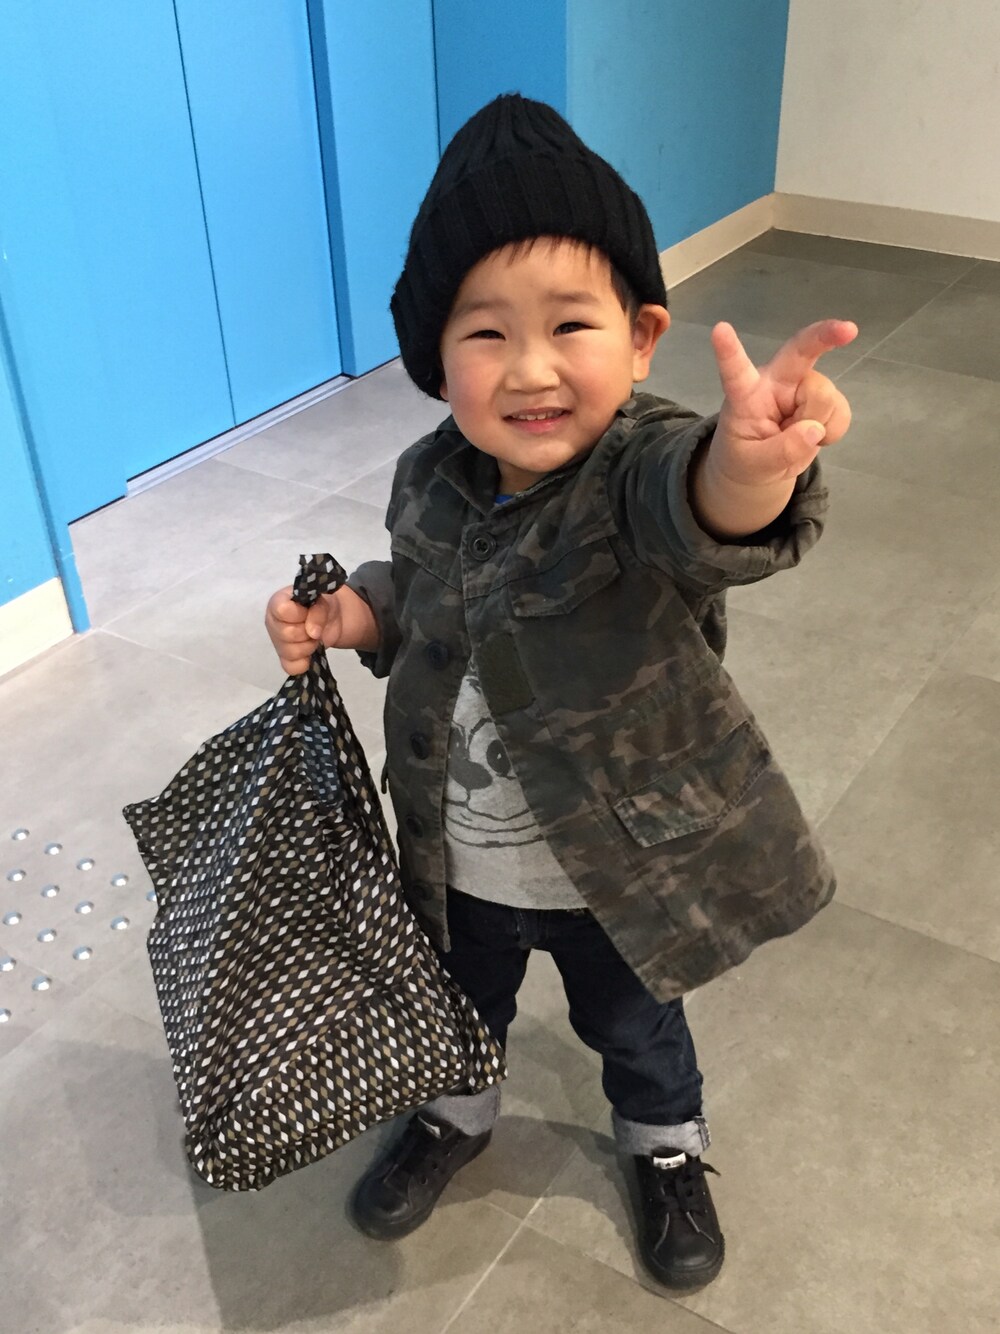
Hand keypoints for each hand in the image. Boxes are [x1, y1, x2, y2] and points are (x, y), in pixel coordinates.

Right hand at [264, 586, 340, 674]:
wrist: (330, 618)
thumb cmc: (319, 605)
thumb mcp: (322, 601)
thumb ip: (317, 612)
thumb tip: (313, 633)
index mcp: (277, 603)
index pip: (282, 610)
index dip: (299, 614)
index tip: (308, 612)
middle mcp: (273, 623)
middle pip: (287, 634)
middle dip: (307, 632)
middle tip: (314, 627)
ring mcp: (277, 643)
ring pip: (291, 653)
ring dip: (309, 646)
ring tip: (313, 638)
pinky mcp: (286, 660)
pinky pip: (292, 668)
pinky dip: (305, 662)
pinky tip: (310, 653)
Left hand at [710, 319, 856, 487]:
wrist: (761, 468)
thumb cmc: (745, 459)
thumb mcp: (753, 465)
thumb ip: (780, 452)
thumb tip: (814, 430)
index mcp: (745, 393)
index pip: (735, 370)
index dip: (729, 351)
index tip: (720, 329)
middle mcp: (776, 381)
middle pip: (801, 351)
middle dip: (825, 336)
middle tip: (848, 330)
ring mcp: (802, 387)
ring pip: (825, 397)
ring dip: (818, 425)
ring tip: (796, 439)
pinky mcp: (823, 399)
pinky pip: (841, 410)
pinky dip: (834, 430)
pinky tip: (816, 436)